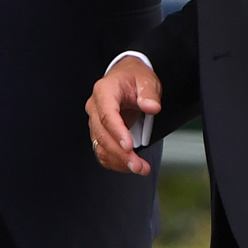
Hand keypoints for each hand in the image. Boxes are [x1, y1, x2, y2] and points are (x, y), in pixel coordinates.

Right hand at [85, 57, 160, 175]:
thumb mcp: (146, 80)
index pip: (107, 115)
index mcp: (104, 91)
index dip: (117, 132)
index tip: (129, 147)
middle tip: (139, 166)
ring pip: (100, 145)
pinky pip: (102, 150)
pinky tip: (128, 166)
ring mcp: (95, 121)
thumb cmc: (135, 78)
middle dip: (120, 153)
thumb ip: (149, 93)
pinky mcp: (99, 131)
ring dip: (118, 160)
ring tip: (140, 168)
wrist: (126, 78)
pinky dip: (114, 161)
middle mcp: (95, 107)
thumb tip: (151, 107)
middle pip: (103, 134)